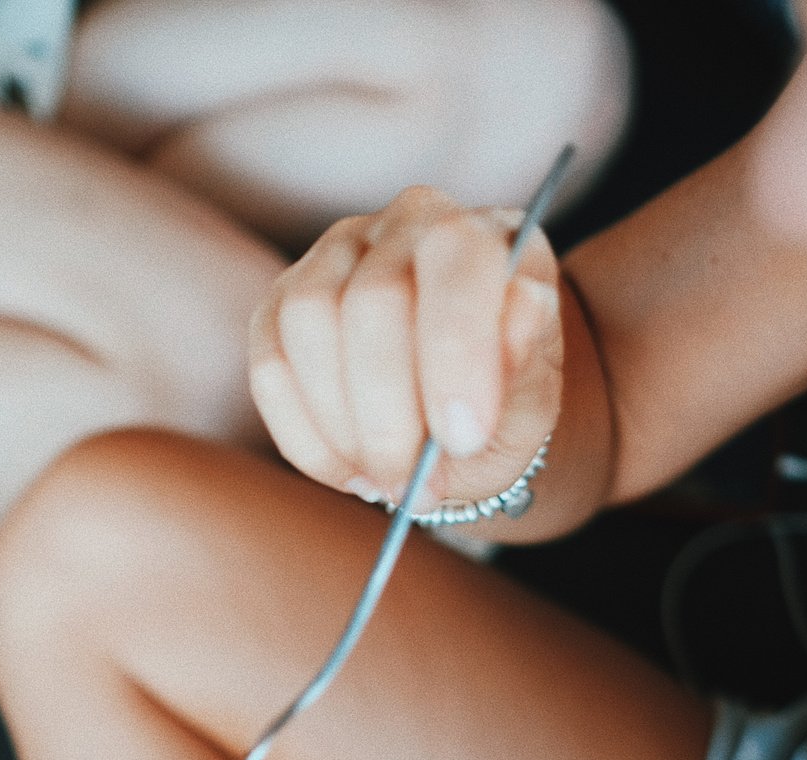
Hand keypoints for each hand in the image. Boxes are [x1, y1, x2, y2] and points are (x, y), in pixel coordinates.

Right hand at [248, 186, 563, 510]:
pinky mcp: (282, 305)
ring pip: (308, 325)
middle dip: (391, 417)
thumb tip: (522, 310)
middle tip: (419, 487)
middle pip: (372, 301)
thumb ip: (528, 362)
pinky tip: (352, 471)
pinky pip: (270, 368)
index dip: (455, 350)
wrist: (464, 418)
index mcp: (486, 234)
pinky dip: (307, 439)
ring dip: (344, 429)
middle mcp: (408, 223)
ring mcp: (337, 256)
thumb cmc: (505, 403)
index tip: (462, 438)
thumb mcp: (536, 398)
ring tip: (388, 481)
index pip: (456, 258)